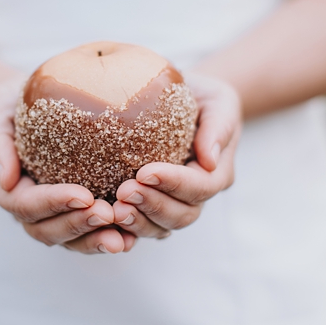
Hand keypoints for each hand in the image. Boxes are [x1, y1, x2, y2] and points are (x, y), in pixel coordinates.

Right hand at [0, 75, 132, 254]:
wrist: (20, 106)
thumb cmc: (7, 106)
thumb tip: (5, 176)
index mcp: (5, 188)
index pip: (26, 204)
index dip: (54, 203)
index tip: (84, 196)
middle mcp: (28, 208)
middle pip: (47, 230)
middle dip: (78, 226)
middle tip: (109, 214)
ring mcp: (51, 214)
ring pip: (70, 239)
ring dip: (96, 240)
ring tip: (124, 238)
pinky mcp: (74, 211)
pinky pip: (90, 232)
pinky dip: (110, 236)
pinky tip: (133, 236)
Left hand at [112, 72, 240, 232]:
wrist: (190, 100)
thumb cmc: (205, 98)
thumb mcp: (219, 102)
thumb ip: (218, 127)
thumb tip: (210, 160)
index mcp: (218, 173)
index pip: (201, 187)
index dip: (175, 183)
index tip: (145, 171)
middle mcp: (198, 195)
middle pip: (183, 214)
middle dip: (153, 205)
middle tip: (124, 192)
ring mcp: (176, 203)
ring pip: (162, 227)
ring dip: (138, 220)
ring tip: (114, 208)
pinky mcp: (153, 205)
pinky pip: (143, 224)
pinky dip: (126, 227)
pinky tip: (106, 216)